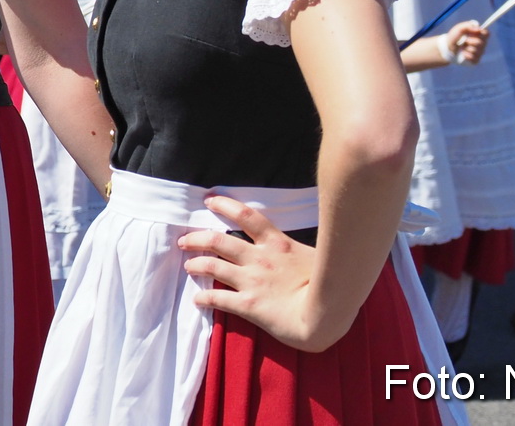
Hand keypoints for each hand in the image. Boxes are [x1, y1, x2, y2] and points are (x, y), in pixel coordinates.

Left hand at [176, 197, 340, 353]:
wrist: (326, 315)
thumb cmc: (329, 285)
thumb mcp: (315, 256)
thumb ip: (299, 249)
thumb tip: (297, 246)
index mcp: (277, 244)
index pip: (246, 216)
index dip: (225, 205)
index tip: (210, 199)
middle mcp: (259, 258)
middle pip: (219, 240)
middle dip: (198, 237)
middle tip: (185, 239)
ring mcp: (251, 281)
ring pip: (214, 266)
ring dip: (196, 263)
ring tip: (187, 265)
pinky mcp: (248, 305)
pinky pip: (219, 299)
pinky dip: (205, 297)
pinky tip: (197, 300)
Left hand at [441, 21, 487, 64]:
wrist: (448, 48)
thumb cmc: (454, 37)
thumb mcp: (459, 28)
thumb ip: (468, 25)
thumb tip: (478, 28)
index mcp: (478, 35)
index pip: (487, 33)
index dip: (482, 33)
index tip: (475, 32)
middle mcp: (481, 43)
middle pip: (482, 42)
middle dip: (471, 41)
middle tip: (465, 41)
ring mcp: (479, 52)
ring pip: (478, 51)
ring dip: (468, 48)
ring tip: (463, 47)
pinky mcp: (475, 60)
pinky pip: (474, 58)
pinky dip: (467, 55)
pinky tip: (463, 53)